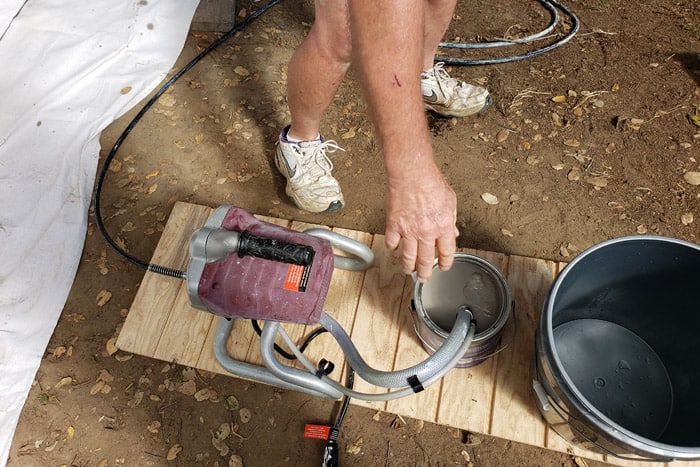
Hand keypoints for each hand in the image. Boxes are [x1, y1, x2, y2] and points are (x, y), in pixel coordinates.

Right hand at [384, 163, 458, 281]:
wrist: (411, 173)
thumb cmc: (430, 182)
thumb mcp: (450, 200)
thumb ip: (451, 219)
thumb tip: (452, 232)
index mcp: (443, 226)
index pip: (447, 252)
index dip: (446, 263)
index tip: (444, 266)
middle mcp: (426, 232)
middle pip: (426, 260)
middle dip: (426, 273)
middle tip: (424, 278)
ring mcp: (409, 231)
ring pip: (408, 257)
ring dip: (408, 267)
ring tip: (409, 272)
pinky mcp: (393, 225)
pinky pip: (391, 244)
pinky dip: (393, 248)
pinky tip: (394, 249)